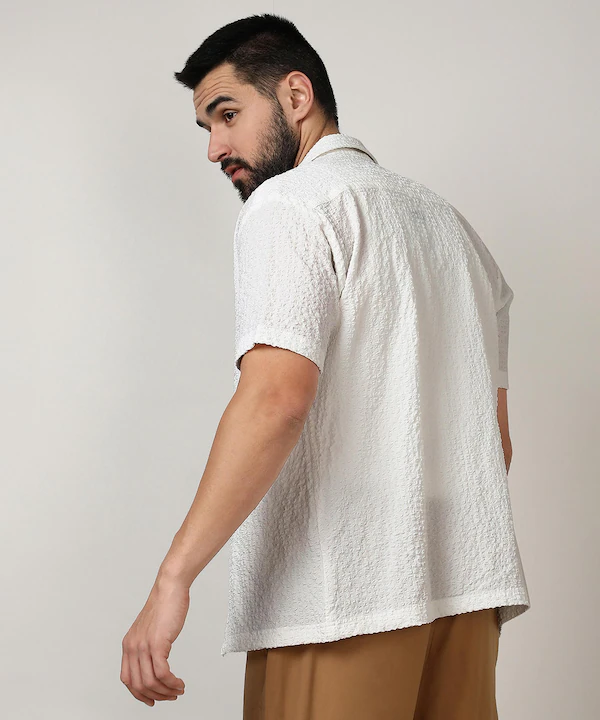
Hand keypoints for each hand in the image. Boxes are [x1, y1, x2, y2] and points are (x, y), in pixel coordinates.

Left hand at [120, 576, 188, 705]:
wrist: (170, 587)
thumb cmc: (165, 605)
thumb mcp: (150, 629)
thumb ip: (148, 645)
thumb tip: (156, 663)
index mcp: (128, 644)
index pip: (127, 679)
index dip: (139, 694)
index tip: (152, 699)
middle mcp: (132, 647)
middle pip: (138, 685)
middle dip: (156, 696)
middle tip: (170, 696)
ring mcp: (143, 646)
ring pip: (150, 682)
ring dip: (166, 691)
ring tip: (178, 690)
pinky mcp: (157, 644)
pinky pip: (162, 673)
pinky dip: (171, 682)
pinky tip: (179, 682)